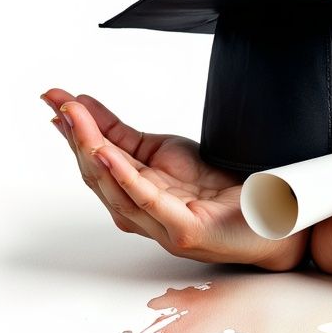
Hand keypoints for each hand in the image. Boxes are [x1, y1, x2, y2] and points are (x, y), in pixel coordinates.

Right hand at [40, 88, 307, 270]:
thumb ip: (126, 136)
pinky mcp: (185, 232)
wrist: (275, 215)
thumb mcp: (169, 152)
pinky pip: (148, 201)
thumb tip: (86, 109)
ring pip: (116, 188)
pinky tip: (107, 154)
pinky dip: (124, 177)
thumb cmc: (225, 190)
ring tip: (76, 120)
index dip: (74, 131)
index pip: (97, 161)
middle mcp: (144, 215)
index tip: (55, 100)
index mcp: (138, 195)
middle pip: (99, 175)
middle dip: (76, 136)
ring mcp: (163, 226)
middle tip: (61, 103)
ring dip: (92, 149)